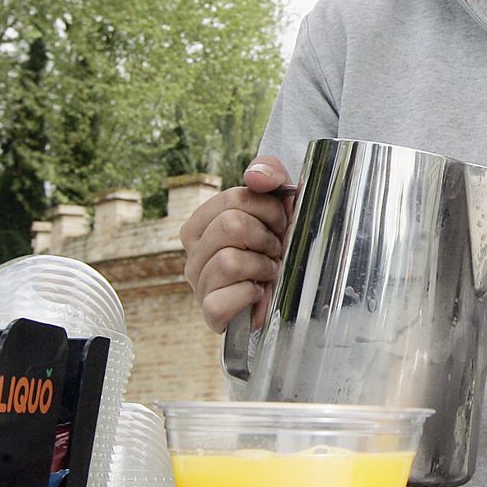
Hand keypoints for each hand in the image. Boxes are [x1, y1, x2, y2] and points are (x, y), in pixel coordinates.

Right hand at [179, 157, 292, 331]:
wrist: (293, 294)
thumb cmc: (279, 245)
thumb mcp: (279, 203)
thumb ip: (269, 174)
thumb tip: (255, 176)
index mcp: (201, 224)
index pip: (234, 198)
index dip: (267, 208)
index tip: (279, 223)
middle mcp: (193, 254)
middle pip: (231, 225)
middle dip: (267, 236)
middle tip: (275, 249)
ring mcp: (199, 285)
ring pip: (229, 260)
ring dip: (262, 266)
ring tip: (269, 271)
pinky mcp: (210, 313)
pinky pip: (225, 298)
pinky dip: (252, 294)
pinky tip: (259, 293)